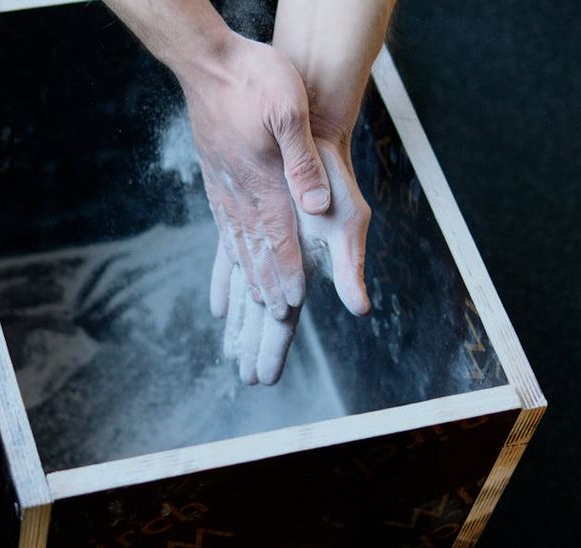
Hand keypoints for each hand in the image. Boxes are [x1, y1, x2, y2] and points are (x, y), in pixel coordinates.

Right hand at [182, 35, 332, 320]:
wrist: (209, 63)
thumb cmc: (254, 79)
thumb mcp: (288, 109)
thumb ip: (302, 161)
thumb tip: (315, 206)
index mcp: (262, 180)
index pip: (278, 237)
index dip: (287, 271)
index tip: (293, 302)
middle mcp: (240, 191)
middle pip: (256, 249)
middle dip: (267, 284)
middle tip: (275, 316)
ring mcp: (223, 186)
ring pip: (236, 241)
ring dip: (247, 274)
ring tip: (252, 300)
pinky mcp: (214, 177)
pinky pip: (221, 224)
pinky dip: (227, 251)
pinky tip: (229, 260)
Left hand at [211, 140, 370, 384]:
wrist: (311, 134)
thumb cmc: (333, 179)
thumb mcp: (346, 223)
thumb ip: (350, 268)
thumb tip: (360, 309)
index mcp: (301, 271)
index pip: (283, 323)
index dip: (272, 350)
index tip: (263, 380)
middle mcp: (283, 264)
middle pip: (262, 317)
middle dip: (253, 346)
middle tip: (245, 378)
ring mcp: (265, 246)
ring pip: (246, 296)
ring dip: (240, 323)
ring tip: (231, 353)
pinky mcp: (250, 225)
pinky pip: (230, 264)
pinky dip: (224, 285)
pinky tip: (220, 306)